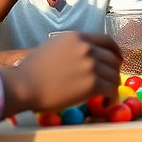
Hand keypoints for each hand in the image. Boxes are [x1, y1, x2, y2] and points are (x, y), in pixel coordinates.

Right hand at [0, 32, 120, 115]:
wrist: (24, 85)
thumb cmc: (31, 69)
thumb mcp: (53, 46)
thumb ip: (71, 47)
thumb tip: (83, 55)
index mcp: (78, 37)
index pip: (107, 40)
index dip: (116, 51)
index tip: (118, 60)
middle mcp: (87, 48)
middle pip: (113, 59)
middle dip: (114, 71)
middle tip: (111, 82)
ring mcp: (91, 65)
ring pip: (114, 75)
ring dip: (113, 87)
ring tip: (106, 96)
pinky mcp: (92, 84)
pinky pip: (111, 90)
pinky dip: (112, 98)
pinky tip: (105, 104)